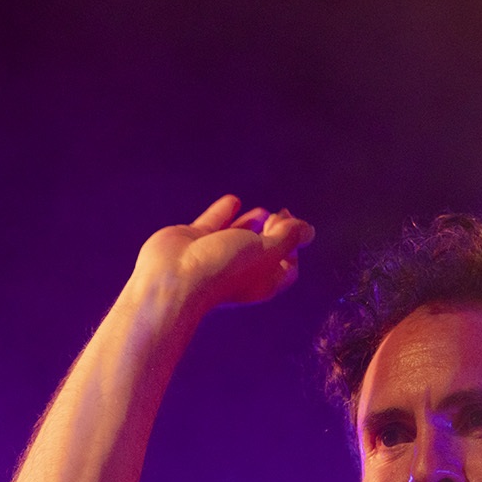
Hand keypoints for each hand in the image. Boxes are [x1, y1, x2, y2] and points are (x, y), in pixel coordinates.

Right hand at [134, 195, 315, 312]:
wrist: (172, 277)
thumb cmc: (222, 270)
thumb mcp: (266, 251)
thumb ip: (288, 237)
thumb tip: (308, 230)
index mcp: (261, 281)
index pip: (287, 265)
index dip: (294, 245)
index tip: (292, 224)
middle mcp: (240, 270)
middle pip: (264, 251)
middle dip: (275, 233)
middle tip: (279, 215)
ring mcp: (215, 255)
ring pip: (239, 237)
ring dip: (252, 224)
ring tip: (264, 212)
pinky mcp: (194, 240)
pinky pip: (213, 223)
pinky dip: (223, 212)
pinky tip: (233, 201)